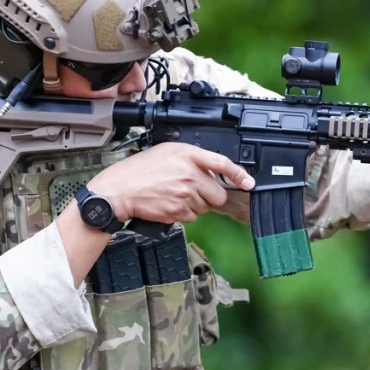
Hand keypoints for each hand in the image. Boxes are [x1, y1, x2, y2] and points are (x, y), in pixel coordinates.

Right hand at [87, 143, 254, 222]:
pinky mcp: (179, 212)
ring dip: (196, 204)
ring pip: (205, 207)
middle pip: (218, 193)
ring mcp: (185, 195)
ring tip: (175, 195)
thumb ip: (191, 158)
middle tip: (194, 190)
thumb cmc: (140, 170)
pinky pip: (192, 217)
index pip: (222, 163)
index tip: (249, 182)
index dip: (239, 174)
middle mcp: (190, 174)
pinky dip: (184, 213)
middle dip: (210, 195)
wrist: (120, 190)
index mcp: (188, 155)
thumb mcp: (167, 152)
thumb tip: (210, 171)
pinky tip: (170, 204)